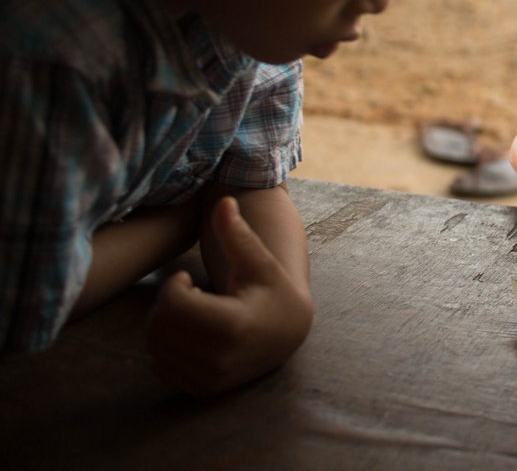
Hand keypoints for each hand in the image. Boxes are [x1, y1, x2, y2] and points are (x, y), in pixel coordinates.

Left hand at [145, 197, 312, 394]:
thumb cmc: (271, 289)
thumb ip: (237, 233)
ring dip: (162, 325)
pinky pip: (159, 367)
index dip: (172, 286)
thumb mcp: (258, 261)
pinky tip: (188, 331)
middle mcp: (219, 359)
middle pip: (159, 328)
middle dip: (165, 305)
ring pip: (155, 348)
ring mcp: (210, 379)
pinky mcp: (202, 390)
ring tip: (189, 310)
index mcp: (232, 326)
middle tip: (187, 293)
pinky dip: (165, 347)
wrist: (288, 333)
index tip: (187, 278)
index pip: (172, 306)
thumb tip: (224, 200)